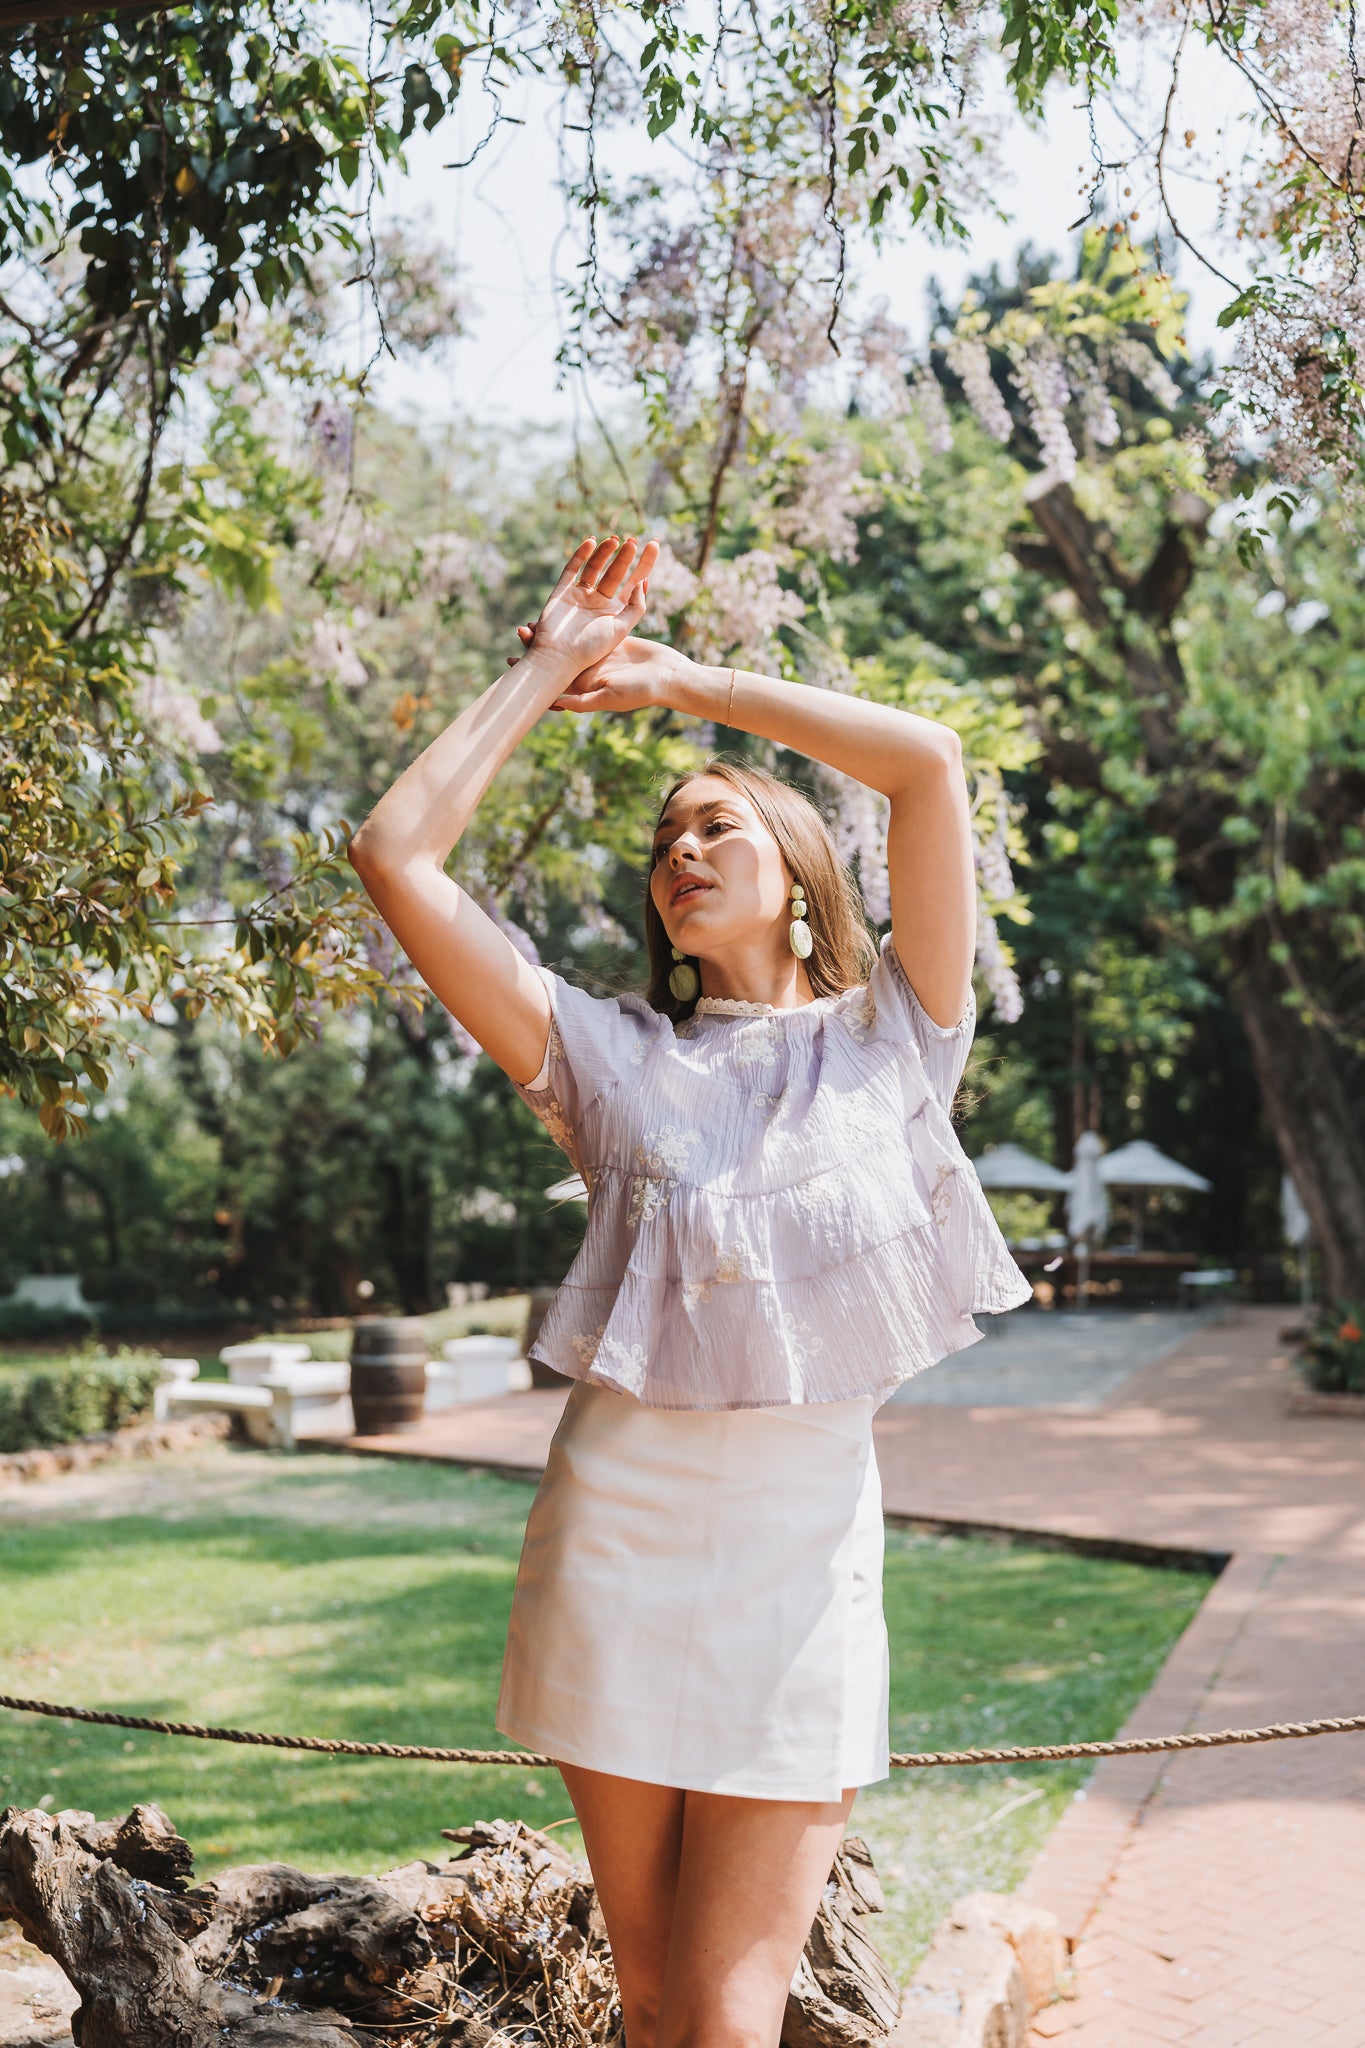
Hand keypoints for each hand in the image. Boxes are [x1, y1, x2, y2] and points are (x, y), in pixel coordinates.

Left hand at [507, 627, 690, 715]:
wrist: (668, 676)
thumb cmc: (641, 692)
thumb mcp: (610, 697)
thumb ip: (584, 701)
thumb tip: (555, 703)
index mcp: (584, 683)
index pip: (553, 676)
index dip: (534, 668)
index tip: (512, 658)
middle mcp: (589, 666)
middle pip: (559, 653)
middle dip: (541, 643)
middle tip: (522, 629)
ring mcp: (600, 650)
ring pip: (573, 635)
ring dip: (558, 626)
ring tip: (540, 615)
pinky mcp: (613, 635)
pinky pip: (593, 621)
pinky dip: (581, 615)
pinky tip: (568, 602)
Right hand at [514, 535, 658, 683]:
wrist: (559, 657)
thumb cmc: (591, 648)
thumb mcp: (620, 629)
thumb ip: (635, 607)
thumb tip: (643, 582)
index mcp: (616, 611)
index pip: (634, 582)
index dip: (645, 564)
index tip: (655, 544)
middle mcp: (599, 601)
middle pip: (616, 573)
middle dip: (625, 557)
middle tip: (633, 542)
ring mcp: (580, 595)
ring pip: (595, 567)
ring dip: (604, 553)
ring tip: (614, 540)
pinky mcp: (562, 591)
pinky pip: (572, 569)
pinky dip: (580, 555)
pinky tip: (591, 542)